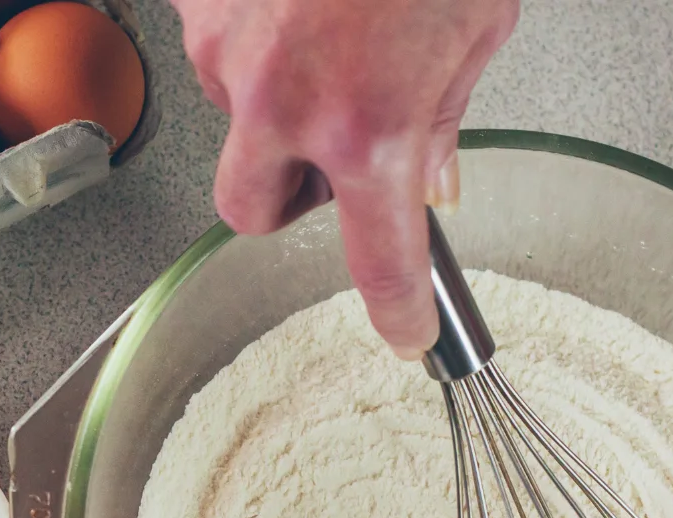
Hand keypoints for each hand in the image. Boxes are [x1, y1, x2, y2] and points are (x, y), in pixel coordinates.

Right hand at [171, 0, 518, 356]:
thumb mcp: (475, 18)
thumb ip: (443, 105)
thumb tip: (426, 164)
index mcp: (367, 119)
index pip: (378, 258)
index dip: (397, 309)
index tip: (404, 330)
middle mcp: (283, 98)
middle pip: (251, 212)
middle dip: (286, 198)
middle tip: (327, 160)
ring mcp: (227, 49)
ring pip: (233, 119)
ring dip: (271, 101)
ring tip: (324, 36)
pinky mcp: (198, 2)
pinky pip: (215, 46)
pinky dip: (249, 33)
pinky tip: (291, 1)